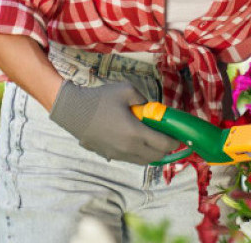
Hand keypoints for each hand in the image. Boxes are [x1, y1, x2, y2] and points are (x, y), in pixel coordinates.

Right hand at [48, 81, 181, 164]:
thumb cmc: (100, 99)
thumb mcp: (126, 90)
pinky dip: (139, 153)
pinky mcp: (110, 155)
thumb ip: (144, 100)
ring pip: (144, 160)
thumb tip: (152, 109)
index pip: (164, 145)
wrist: (73, 111)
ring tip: (153, 140)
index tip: (177, 135)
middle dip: (165, 149)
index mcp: (136, 133)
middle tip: (167, 138)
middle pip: (156, 156)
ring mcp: (119, 154)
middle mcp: (129, 148)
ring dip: (152, 153)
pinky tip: (136, 141)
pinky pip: (131, 159)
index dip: (174, 141)